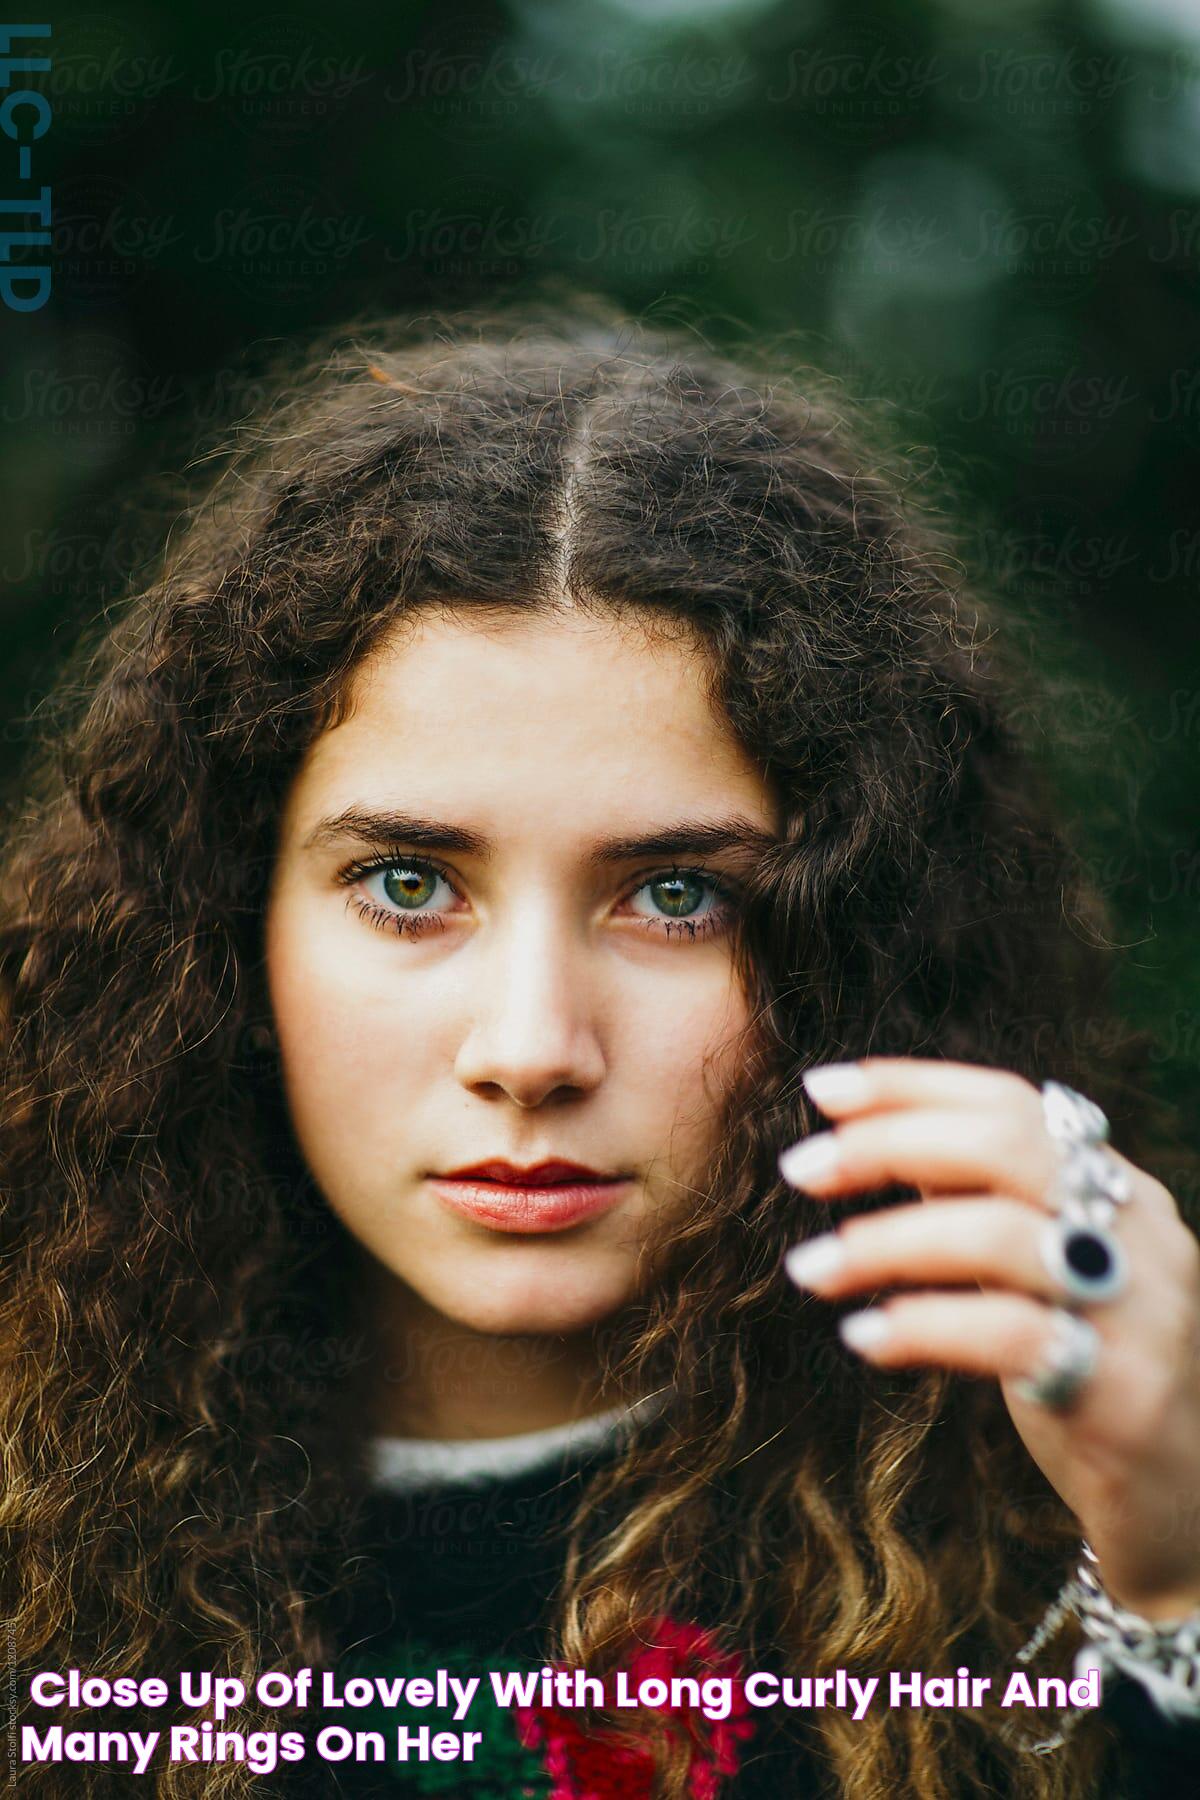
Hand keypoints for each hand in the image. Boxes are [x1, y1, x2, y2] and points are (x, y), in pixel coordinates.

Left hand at [779, 1057, 1199, 1621]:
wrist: (1190, 1512)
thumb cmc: (1093, 1377)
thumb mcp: (1033, 1276)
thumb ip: (976, 1203)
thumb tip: (879, 1135)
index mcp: (1116, 1189)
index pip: (1012, 1102)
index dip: (912, 1086)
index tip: (819, 1089)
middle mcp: (1140, 1232)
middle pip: (1007, 1145)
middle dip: (889, 1144)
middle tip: (800, 1170)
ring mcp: (1142, 1307)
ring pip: (1001, 1234)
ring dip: (885, 1242)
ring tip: (810, 1268)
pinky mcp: (1128, 1391)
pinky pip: (1010, 1335)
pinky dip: (924, 1327)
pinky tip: (864, 1339)